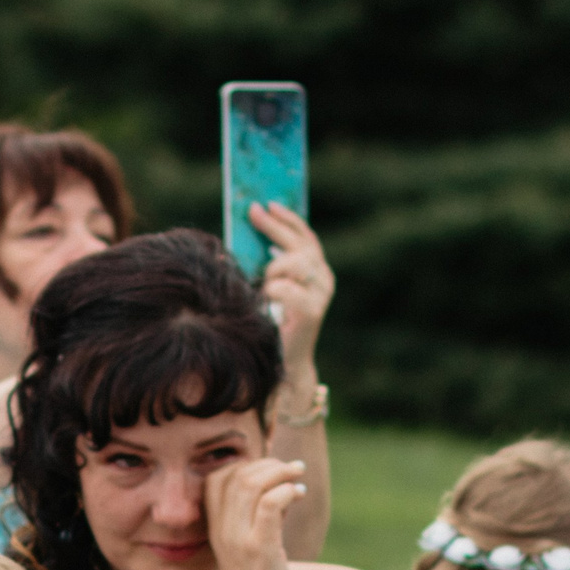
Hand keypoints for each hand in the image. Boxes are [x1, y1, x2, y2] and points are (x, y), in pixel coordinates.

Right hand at [200, 454, 304, 569]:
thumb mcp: (253, 548)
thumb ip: (259, 518)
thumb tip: (281, 489)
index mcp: (215, 531)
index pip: (215, 480)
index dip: (242, 465)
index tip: (268, 471)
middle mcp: (222, 533)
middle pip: (235, 477)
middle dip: (267, 464)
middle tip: (291, 470)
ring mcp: (239, 541)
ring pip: (251, 485)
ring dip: (280, 472)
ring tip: (298, 476)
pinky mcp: (260, 549)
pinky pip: (270, 504)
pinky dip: (287, 491)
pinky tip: (299, 494)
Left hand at [249, 202, 333, 370]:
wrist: (283, 365)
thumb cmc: (270, 324)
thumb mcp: (269, 288)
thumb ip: (267, 264)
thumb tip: (246, 233)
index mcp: (316, 272)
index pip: (306, 237)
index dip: (288, 219)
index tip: (268, 204)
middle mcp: (323, 279)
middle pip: (299, 244)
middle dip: (274, 226)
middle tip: (253, 212)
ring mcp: (321, 295)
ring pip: (291, 263)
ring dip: (270, 268)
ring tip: (262, 284)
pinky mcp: (312, 312)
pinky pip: (284, 289)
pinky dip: (269, 291)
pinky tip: (265, 300)